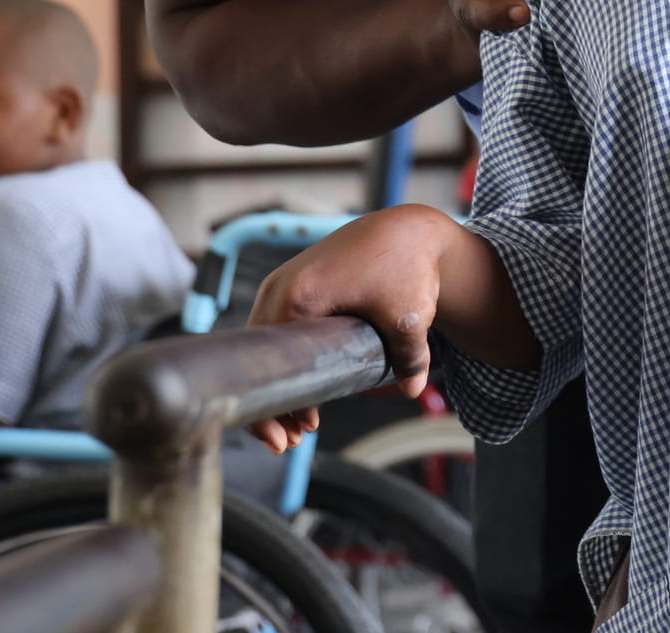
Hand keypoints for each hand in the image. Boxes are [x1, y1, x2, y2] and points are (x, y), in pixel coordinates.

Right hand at [246, 206, 458, 449]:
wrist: (405, 227)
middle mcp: (279, 288)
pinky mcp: (289, 282)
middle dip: (271, 405)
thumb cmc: (404, 263)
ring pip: (262, 346)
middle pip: (257, 359)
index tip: (293, 436)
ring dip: (276, 384)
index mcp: (299, 296)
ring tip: (297, 426)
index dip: (275, 408)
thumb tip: (412, 390)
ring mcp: (280, 283)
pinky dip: (281, 361)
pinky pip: (273, 329)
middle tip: (289, 442)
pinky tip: (300, 391)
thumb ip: (410, 358)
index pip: (270, 365)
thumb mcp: (410, 316)